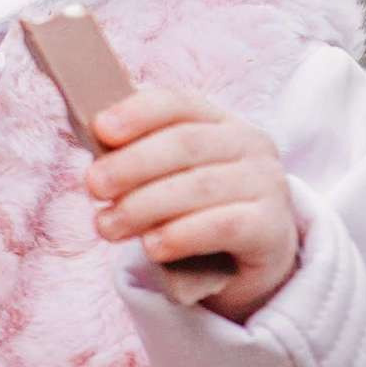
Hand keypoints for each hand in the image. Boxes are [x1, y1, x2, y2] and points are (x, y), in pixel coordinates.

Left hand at [84, 84, 298, 323]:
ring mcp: (267, 185)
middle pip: (185, 144)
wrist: (250, 263)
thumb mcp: (171, 179)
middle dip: (132, 164)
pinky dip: (181, 235)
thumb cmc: (197, 211)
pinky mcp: (272, 229)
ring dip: (144, 206)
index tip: (101, 129)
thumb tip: (95, 150)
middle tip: (94, 186)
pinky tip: (152, 246)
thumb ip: (140, 161)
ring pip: (198, 186)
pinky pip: (222, 226)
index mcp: (221, 122)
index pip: (179, 103)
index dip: (138, 112)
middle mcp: (250, 145)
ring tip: (108, 226)